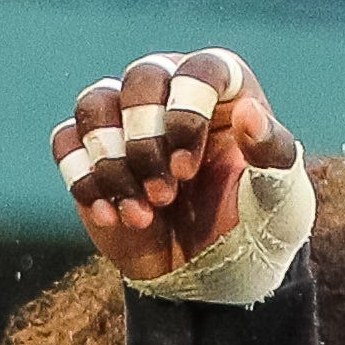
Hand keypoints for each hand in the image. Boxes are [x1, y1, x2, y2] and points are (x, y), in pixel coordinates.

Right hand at [49, 51, 297, 284]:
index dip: (186, 114)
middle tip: (166, 195)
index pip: (200, 69)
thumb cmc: (254, 227)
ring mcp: (126, 119)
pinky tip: (112, 216)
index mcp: (225, 90)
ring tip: (141, 214)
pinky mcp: (90, 152)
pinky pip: (65, 143)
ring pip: (94, 105)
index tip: (187, 170)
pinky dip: (83, 181)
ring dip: (111, 163)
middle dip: (145, 141)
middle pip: (140, 76)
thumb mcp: (279, 198)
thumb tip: (249, 112)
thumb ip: (271, 153)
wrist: (210, 275)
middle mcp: (172, 90)